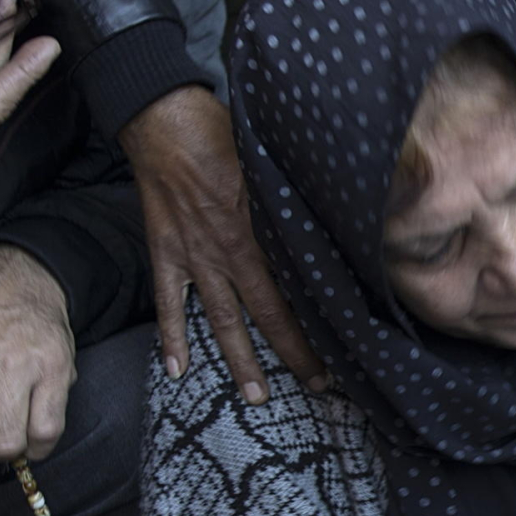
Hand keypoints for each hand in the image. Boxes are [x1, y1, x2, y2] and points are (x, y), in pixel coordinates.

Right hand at [121, 85, 323, 404]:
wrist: (165, 119)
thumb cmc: (226, 134)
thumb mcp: (278, 163)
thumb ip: (303, 199)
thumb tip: (343, 219)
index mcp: (264, 231)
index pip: (300, 288)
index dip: (325, 320)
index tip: (350, 344)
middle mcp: (231, 252)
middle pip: (268, 315)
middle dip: (295, 354)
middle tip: (319, 387)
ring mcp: (194, 256)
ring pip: (221, 321)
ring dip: (239, 361)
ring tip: (256, 397)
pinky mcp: (165, 253)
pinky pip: (168, 304)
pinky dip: (171, 337)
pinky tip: (176, 370)